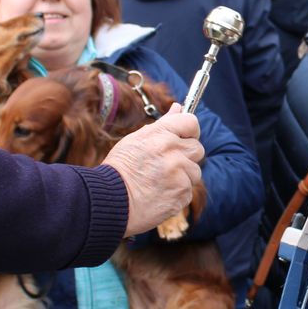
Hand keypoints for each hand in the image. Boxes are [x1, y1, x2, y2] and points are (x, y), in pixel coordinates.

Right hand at [102, 105, 204, 236]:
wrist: (110, 201)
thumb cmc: (120, 169)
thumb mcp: (136, 140)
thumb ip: (162, 125)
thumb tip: (178, 107)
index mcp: (161, 135)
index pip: (191, 122)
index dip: (190, 131)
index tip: (184, 138)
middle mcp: (173, 152)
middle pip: (197, 149)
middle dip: (186, 156)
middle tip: (166, 165)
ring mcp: (179, 174)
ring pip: (194, 172)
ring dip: (182, 177)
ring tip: (159, 182)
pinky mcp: (182, 194)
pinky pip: (188, 191)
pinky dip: (177, 194)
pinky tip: (160, 195)